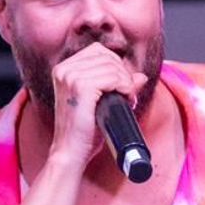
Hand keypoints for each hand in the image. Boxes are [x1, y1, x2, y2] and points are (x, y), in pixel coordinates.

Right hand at [48, 42, 142, 166]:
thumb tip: (140, 76)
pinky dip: (125, 89)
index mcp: (63, 69)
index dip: (116, 65)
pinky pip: (114, 78)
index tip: (121, 85)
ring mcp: (71, 78)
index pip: (98, 51)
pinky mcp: (81, 88)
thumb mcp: (100, 103)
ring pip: (113, 67)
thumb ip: (118, 85)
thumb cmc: (82, 132)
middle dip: (123, 74)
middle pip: (107, 56)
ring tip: (126, 100)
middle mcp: (64, 70)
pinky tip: (126, 101)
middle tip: (127, 95)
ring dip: (126, 83)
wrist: (70, 153)